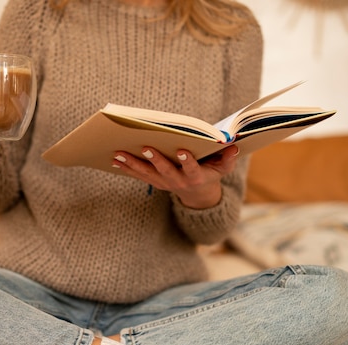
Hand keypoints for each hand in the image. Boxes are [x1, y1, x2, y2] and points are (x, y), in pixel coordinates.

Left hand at [112, 145, 238, 208]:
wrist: (198, 195)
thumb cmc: (211, 174)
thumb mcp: (223, 168)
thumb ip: (227, 158)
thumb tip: (233, 145)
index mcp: (195, 177)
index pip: (191, 169)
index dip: (186, 161)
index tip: (181, 150)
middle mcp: (178, 182)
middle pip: (165, 171)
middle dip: (155, 159)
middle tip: (145, 147)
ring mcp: (164, 183)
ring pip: (147, 173)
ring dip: (132, 164)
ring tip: (119, 153)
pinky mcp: (155, 182)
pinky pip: (139, 175)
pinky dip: (127, 168)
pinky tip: (115, 160)